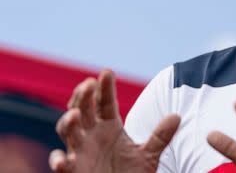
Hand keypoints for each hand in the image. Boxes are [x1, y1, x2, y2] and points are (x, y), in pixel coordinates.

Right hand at [49, 70, 180, 172]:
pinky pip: (62, 165)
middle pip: (84, 110)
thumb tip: (176, 116)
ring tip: (75, 114)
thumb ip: (160, 136)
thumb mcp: (148, 155)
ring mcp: (80, 151)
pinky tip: (61, 160)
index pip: (105, 103)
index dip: (105, 88)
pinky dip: (58, 161)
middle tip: (89, 83)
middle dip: (84, 97)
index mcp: (109, 126)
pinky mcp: (73, 171)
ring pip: (68, 132)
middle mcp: (91, 135)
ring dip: (68, 123)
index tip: (107, 72)